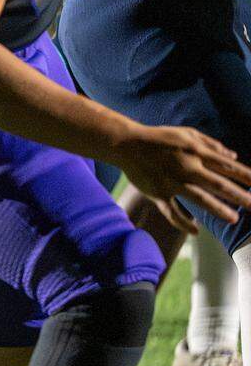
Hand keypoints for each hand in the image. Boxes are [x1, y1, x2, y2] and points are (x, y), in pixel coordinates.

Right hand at [115, 124, 250, 233]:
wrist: (127, 144)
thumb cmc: (160, 138)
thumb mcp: (187, 134)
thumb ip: (211, 144)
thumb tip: (234, 157)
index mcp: (196, 152)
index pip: (227, 167)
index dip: (246, 176)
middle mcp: (187, 167)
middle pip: (218, 184)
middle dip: (239, 196)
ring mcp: (172, 182)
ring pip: (199, 198)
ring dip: (218, 209)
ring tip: (234, 219)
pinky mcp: (158, 193)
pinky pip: (172, 211)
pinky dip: (183, 223)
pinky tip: (196, 231)